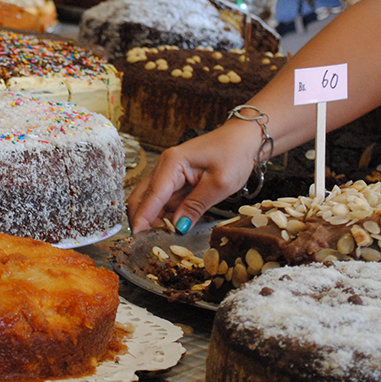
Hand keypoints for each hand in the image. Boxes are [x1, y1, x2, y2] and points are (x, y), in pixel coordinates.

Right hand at [126, 121, 256, 233]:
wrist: (243, 139)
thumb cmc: (234, 155)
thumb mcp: (219, 184)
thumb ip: (196, 206)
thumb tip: (177, 227)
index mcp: (172, 163)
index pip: (152, 196)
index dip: (143, 218)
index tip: (136, 237)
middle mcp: (164, 167)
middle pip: (142, 198)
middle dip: (143, 220)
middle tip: (151, 241)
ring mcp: (169, 173)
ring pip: (151, 201)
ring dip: (154, 219)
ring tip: (164, 237)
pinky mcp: (175, 180)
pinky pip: (164, 201)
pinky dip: (165, 214)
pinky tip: (173, 226)